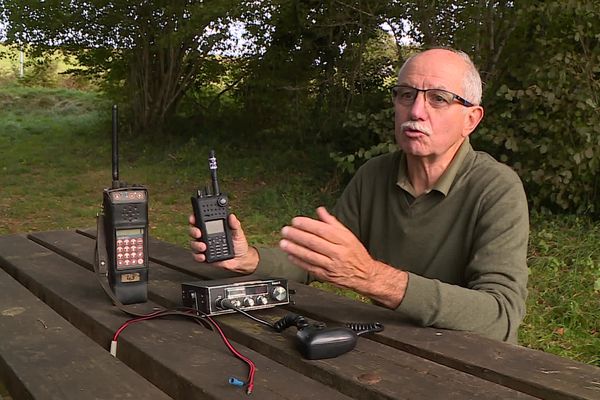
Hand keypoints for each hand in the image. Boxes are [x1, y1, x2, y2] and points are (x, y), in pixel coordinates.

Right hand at [189, 213, 258, 273]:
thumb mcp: (238, 233)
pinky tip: (203, 256)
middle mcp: (206, 236)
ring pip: (193, 243)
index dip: (194, 217)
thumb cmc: (238, 244)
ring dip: (196, 244)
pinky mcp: (204, 256)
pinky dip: (198, 256)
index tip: (193, 218)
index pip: (201, 220)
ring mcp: (204, 246)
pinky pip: (196, 256)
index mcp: (213, 228)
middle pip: (194, 231)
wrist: (240, 259)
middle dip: (193, 231)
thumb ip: (235, 225)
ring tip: (203, 246)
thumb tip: (232, 216)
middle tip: (199, 233)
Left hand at [279, 207, 406, 307]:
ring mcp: (332, 265)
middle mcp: (338, 252)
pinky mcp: (327, 276)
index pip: (322, 230)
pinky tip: (290, 255)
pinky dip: (298, 261)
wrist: (365, 275)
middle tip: (286, 230)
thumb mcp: (348, 235)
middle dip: (297, 235)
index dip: (307, 224)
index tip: (295, 221)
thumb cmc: (355, 254)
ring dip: (294, 248)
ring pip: (310, 255)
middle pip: (314, 242)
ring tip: (283, 242)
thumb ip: (332, 222)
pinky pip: (310, 267)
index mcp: (344, 240)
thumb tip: (320, 210)